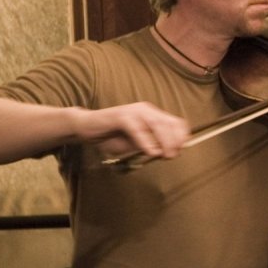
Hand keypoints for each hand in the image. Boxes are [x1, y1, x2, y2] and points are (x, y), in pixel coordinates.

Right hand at [73, 102, 189, 158]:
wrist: (86, 127)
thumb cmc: (111, 137)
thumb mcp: (135, 145)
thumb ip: (150, 146)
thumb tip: (165, 153)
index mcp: (152, 115)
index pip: (177, 123)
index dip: (182, 137)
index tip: (180, 151)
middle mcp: (146, 110)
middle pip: (169, 123)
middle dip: (174, 141)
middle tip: (171, 156)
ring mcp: (134, 111)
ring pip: (157, 124)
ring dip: (163, 141)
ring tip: (163, 155)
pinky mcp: (121, 116)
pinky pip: (137, 129)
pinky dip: (146, 141)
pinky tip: (149, 152)